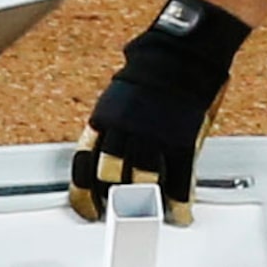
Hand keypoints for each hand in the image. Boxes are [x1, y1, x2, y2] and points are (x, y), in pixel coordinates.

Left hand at [68, 0, 253, 226]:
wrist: (184, 50)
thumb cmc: (154, 69)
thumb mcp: (120, 96)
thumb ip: (113, 126)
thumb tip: (107, 152)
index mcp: (104, 118)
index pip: (82, 163)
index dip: (82, 192)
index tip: (85, 208)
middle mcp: (124, 130)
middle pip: (110, 178)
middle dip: (112, 200)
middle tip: (117, 215)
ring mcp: (153, 137)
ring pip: (143, 182)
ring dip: (147, 202)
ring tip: (152, 214)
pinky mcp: (181, 141)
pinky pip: (179, 181)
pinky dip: (180, 202)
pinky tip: (181, 213)